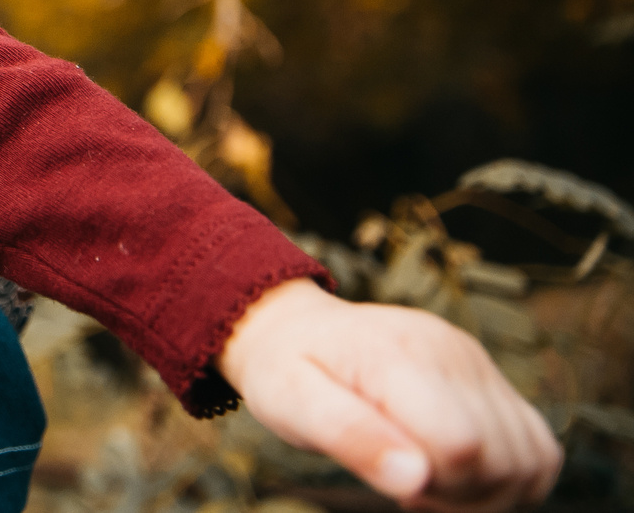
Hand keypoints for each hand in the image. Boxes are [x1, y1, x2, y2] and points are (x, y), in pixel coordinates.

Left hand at [221, 279, 560, 511]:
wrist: (293, 329)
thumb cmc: (285, 371)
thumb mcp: (291, 405)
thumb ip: (350, 438)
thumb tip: (414, 481)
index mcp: (397, 356)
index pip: (462, 445)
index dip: (437, 487)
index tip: (396, 487)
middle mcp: (449, 351)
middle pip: (503, 460)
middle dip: (461, 495)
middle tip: (407, 485)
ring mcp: (475, 361)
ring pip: (531, 458)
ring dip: (489, 490)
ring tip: (429, 478)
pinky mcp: (488, 376)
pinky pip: (538, 445)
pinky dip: (510, 475)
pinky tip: (456, 471)